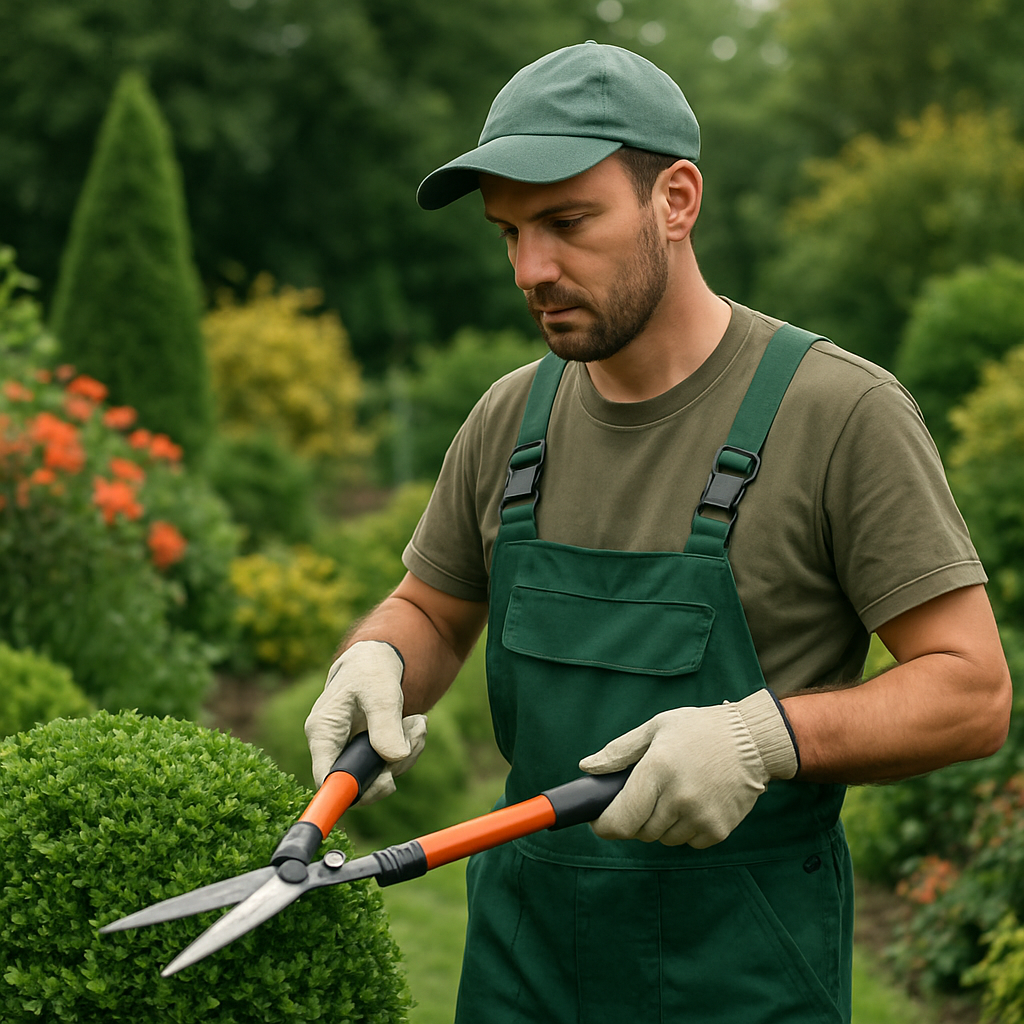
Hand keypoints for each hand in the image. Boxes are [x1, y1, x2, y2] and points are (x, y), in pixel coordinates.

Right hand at [304, 640, 426, 799]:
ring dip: (408, 754)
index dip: (351, 791)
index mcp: (322, 731)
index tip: (386, 782)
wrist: (376, 659)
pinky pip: (390, 765)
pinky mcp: (367, 752)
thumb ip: (385, 725)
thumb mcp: (380, 692)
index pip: (325, 778)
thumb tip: (394, 758)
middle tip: (415, 734)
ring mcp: (350, 751)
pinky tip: (415, 725)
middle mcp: (332, 747)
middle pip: (359, 783)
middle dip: (394, 766)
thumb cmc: (370, 669)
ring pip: (380, 776)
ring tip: (418, 722)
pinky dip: (409, 749)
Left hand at [579, 689, 797, 848]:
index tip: (600, 821)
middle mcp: (679, 797)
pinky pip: (688, 842)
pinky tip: (695, 803)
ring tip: (674, 794)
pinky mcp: (719, 830)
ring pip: (664, 839)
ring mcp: (701, 817)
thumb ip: (619, 751)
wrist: (753, 740)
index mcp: (658, 769)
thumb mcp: (656, 728)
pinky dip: (685, 829)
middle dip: (634, 819)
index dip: (604, 826)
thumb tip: (587, 768)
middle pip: (640, 831)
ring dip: (661, 824)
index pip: (621, 818)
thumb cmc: (699, 730)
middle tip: (645, 796)